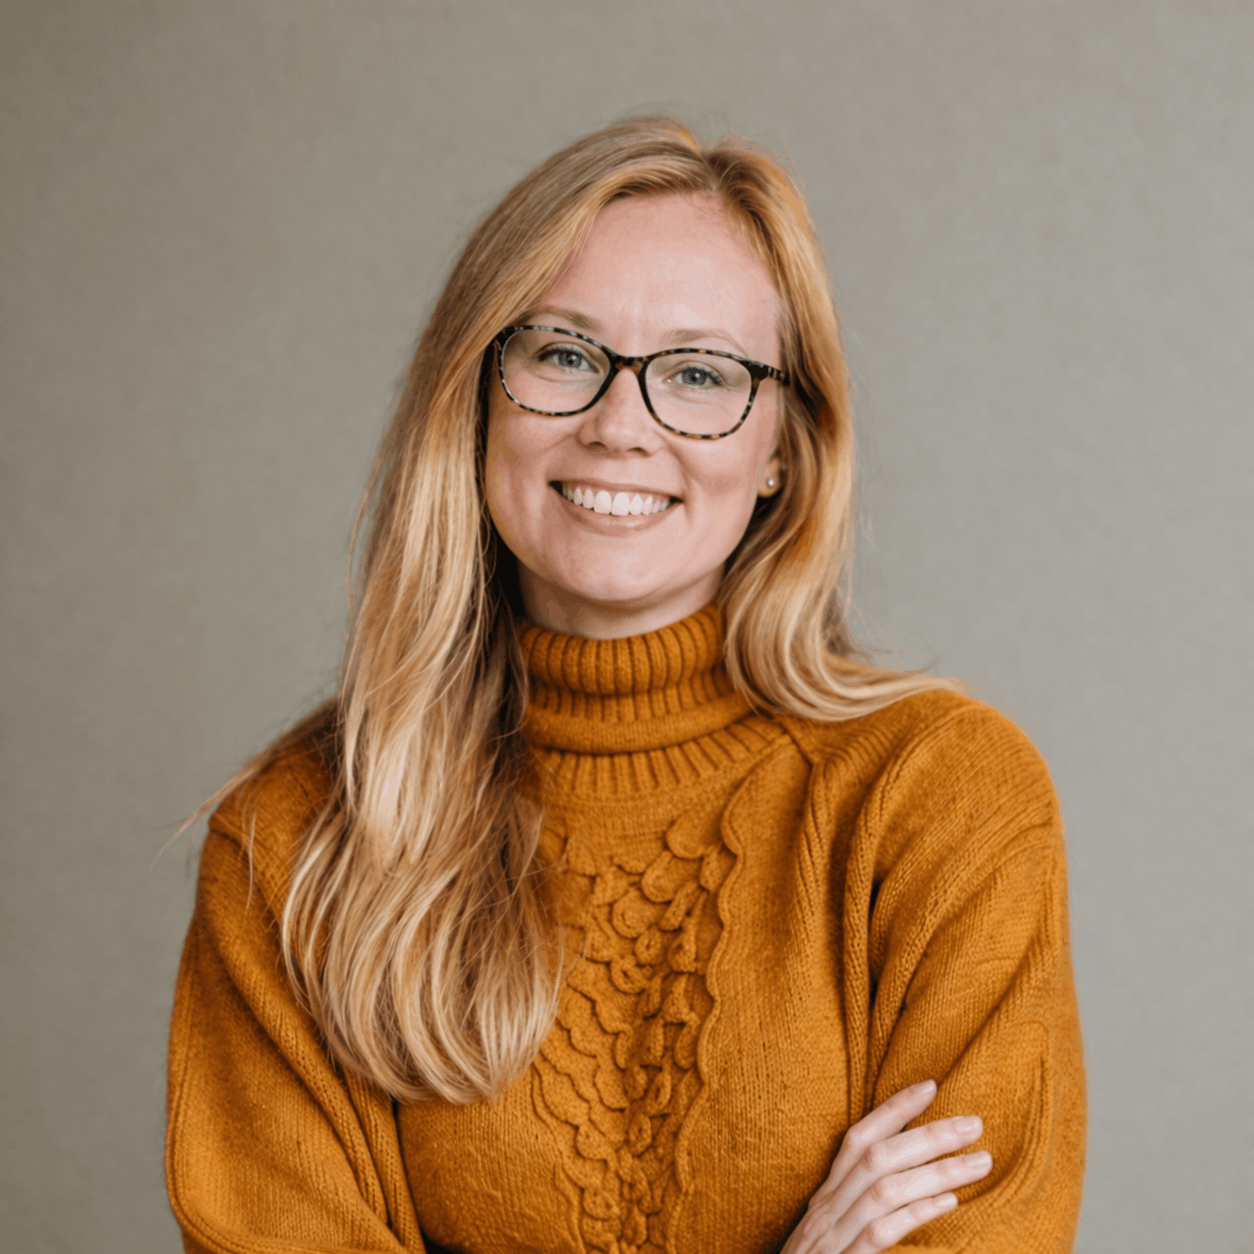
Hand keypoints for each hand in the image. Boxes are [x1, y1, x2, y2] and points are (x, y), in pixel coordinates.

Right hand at [780, 1080, 991, 1253]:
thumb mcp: (830, 1234)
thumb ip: (857, 1209)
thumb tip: (903, 1181)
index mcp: (826, 1196)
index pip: (858, 1138)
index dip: (893, 1109)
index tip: (930, 1086)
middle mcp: (828, 1208)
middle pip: (879, 1157)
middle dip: (929, 1136)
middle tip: (975, 1124)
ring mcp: (835, 1236)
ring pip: (887, 1189)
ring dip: (937, 1172)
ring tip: (980, 1162)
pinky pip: (881, 1232)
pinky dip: (916, 1213)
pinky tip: (950, 1203)